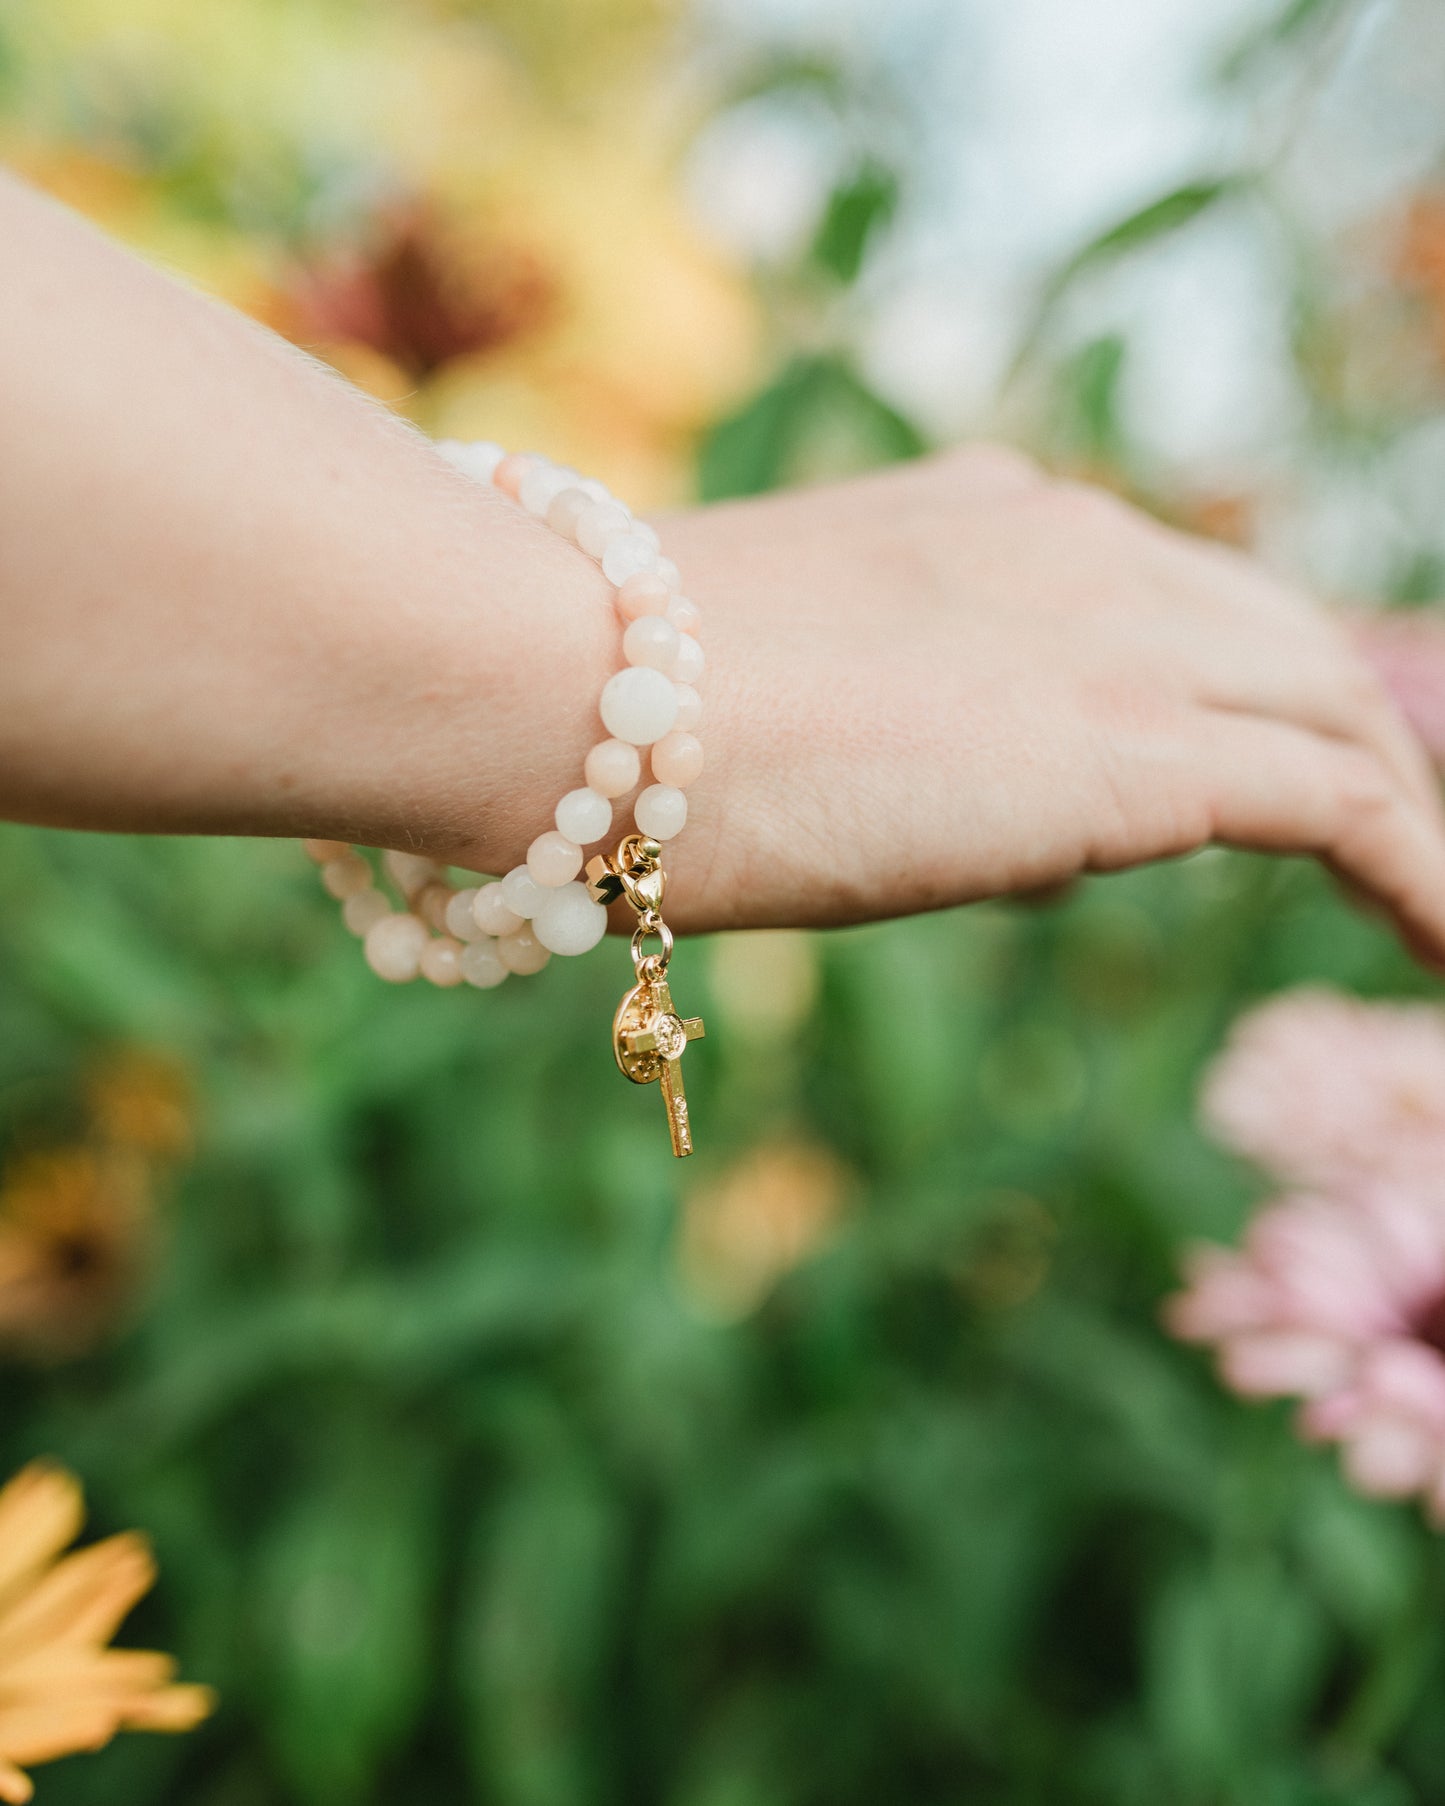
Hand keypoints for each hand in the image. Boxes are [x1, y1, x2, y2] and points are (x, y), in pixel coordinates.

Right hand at [658, 447, 1444, 962]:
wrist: (566, 684)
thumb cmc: (604, 699)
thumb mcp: (776, 672)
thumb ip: (881, 708)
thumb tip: (954, 809)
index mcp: (991, 516)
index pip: (1169, 593)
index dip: (1231, 676)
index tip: (1245, 754)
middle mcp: (1081, 547)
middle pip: (1282, 638)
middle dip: (1345, 729)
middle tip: (1376, 829)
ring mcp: (1117, 638)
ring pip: (1333, 708)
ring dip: (1394, 804)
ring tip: (1427, 904)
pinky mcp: (1137, 753)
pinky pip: (1340, 806)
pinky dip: (1418, 873)